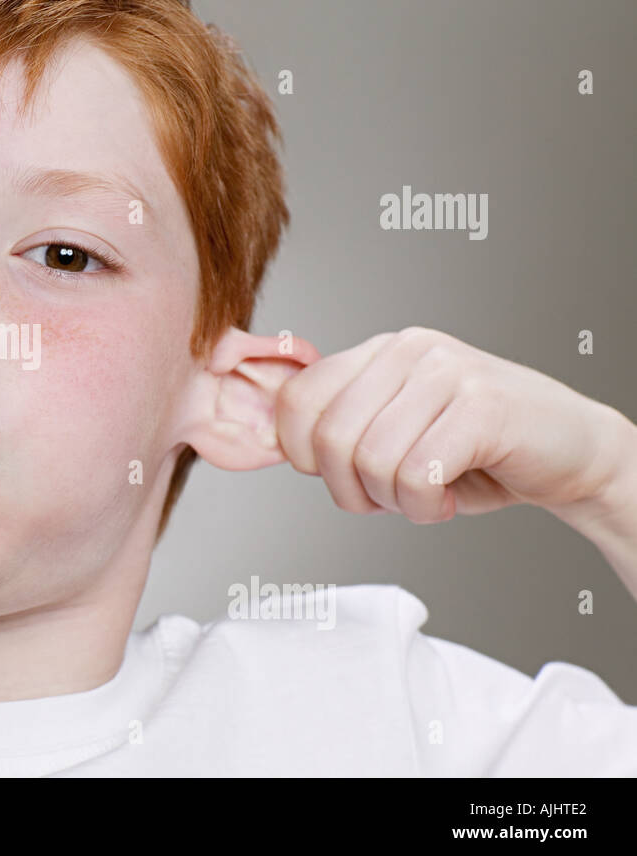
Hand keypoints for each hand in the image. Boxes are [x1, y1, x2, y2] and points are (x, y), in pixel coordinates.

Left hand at [271, 327, 630, 522]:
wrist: (573, 452)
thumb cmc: (478, 450)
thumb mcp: (396, 431)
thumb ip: (344, 428)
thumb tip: (280, 447)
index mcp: (378, 353)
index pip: (296, 400)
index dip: (301, 455)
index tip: (338, 476)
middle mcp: (408, 351)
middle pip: (328, 438)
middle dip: (350, 490)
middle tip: (387, 500)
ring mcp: (446, 372)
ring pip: (373, 459)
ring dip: (394, 501)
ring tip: (425, 496)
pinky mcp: (481, 404)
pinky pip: (417, 473)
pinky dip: (425, 504)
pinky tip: (448, 497)